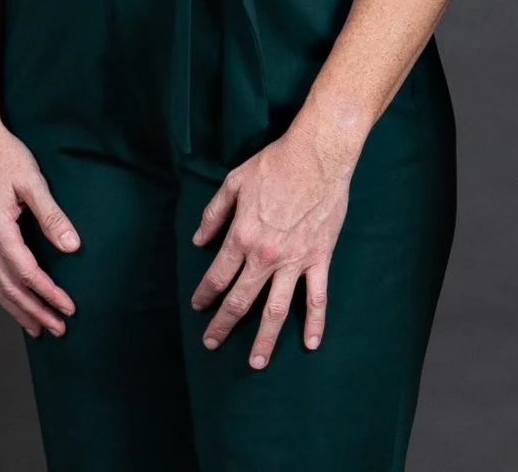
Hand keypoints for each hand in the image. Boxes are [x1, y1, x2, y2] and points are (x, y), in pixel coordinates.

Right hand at [0, 114, 78, 336]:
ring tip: (37, 327)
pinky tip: (14, 299)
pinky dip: (2, 293)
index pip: (27, 273)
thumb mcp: (33, 181)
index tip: (69, 308)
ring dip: (17, 309)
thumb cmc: (3, 154)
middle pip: (9, 288)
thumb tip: (72, 247)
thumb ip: (51, 216)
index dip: (49, 294)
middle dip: (34, 312)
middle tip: (58, 329)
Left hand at [190, 123, 355, 367]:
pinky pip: (317, 297)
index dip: (204, 294)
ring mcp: (295, 261)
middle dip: (224, 324)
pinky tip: (310, 344)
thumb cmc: (274, 164)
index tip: (198, 307)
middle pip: (241, 300)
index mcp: (242, 236)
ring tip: (256, 362)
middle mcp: (265, 256)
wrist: (317, 156)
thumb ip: (213, 214)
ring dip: (265, 338)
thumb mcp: (233, 182)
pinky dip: (315, 322)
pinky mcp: (319, 259)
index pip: (217, 276)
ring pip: (276, 309)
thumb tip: (198, 240)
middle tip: (212, 343)